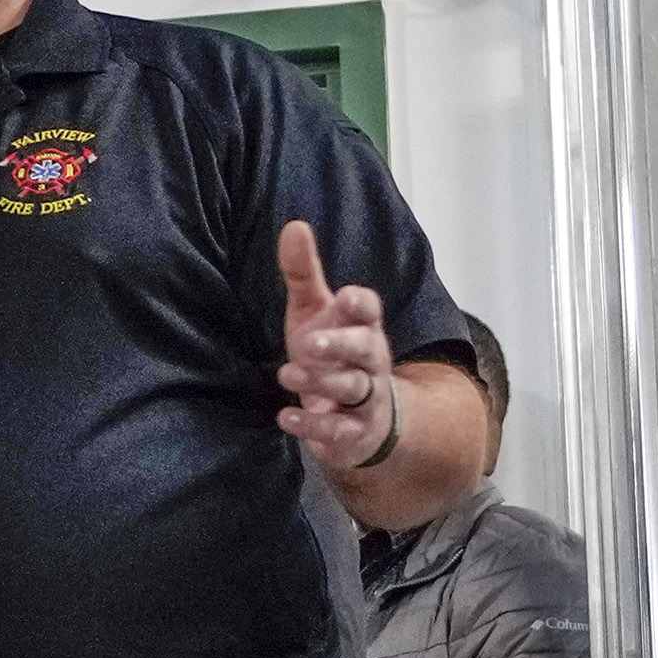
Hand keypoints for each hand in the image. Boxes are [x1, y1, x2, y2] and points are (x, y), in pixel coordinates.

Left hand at [274, 223, 397, 474]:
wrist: (359, 418)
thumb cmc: (331, 353)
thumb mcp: (314, 312)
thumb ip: (304, 273)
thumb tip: (294, 225)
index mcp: (363, 326)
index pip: (370, 310)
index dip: (359, 304)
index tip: (342, 296)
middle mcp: (371, 360)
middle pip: (367, 350)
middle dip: (341, 345)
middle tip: (309, 342)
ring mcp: (366, 397)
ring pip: (353, 388)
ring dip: (322, 382)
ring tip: (287, 372)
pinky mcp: (354, 432)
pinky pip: (339, 430)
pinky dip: (314, 425)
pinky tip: (287, 417)